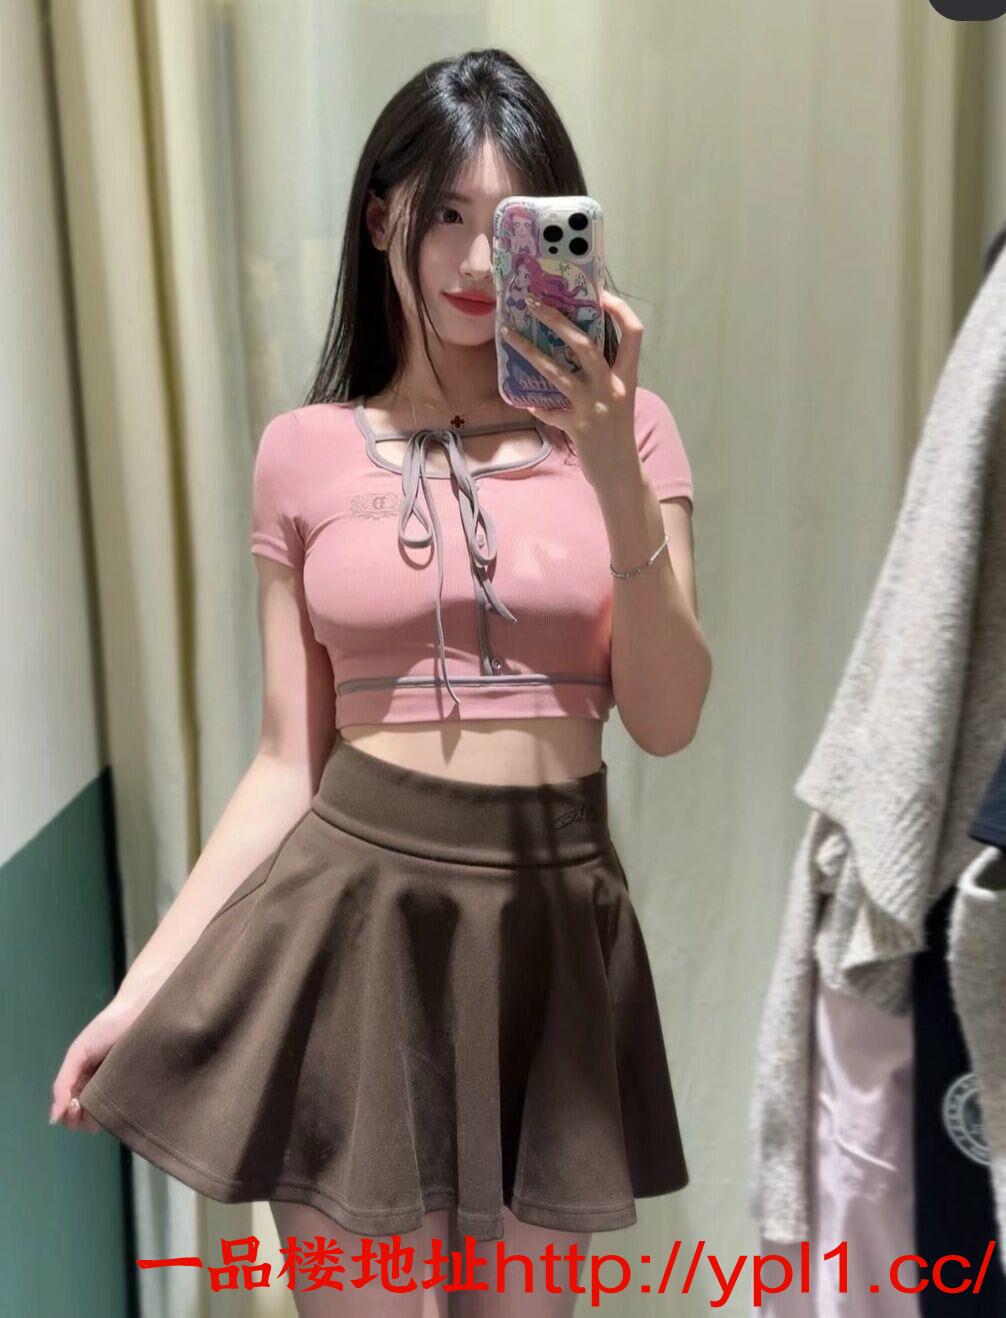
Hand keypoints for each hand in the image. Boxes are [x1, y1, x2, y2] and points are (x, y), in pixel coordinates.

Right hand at [49, 995, 146, 1132]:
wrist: (138, 1012)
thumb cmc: (105, 1029)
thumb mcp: (78, 1053)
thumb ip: (63, 1082)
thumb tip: (53, 1117)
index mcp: (82, 1082)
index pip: (69, 1113)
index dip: (68, 1116)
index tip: (74, 1105)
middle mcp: (99, 1089)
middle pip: (85, 1120)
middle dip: (80, 1119)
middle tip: (84, 1104)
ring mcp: (118, 1090)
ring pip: (104, 1118)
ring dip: (98, 1118)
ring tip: (101, 1102)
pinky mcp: (138, 1087)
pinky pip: (126, 1108)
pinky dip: (118, 1112)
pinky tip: (118, 1103)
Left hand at [500, 288, 642, 491]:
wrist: (621, 472)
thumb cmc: (617, 431)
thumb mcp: (619, 397)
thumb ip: (605, 374)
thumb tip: (576, 344)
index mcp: (628, 376)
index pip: (634, 332)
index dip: (619, 309)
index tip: (600, 293)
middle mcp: (612, 387)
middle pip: (586, 344)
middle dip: (557, 320)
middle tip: (533, 303)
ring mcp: (594, 408)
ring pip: (557, 372)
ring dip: (530, 351)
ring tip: (509, 335)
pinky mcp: (577, 427)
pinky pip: (548, 411)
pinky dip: (536, 406)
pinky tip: (523, 401)